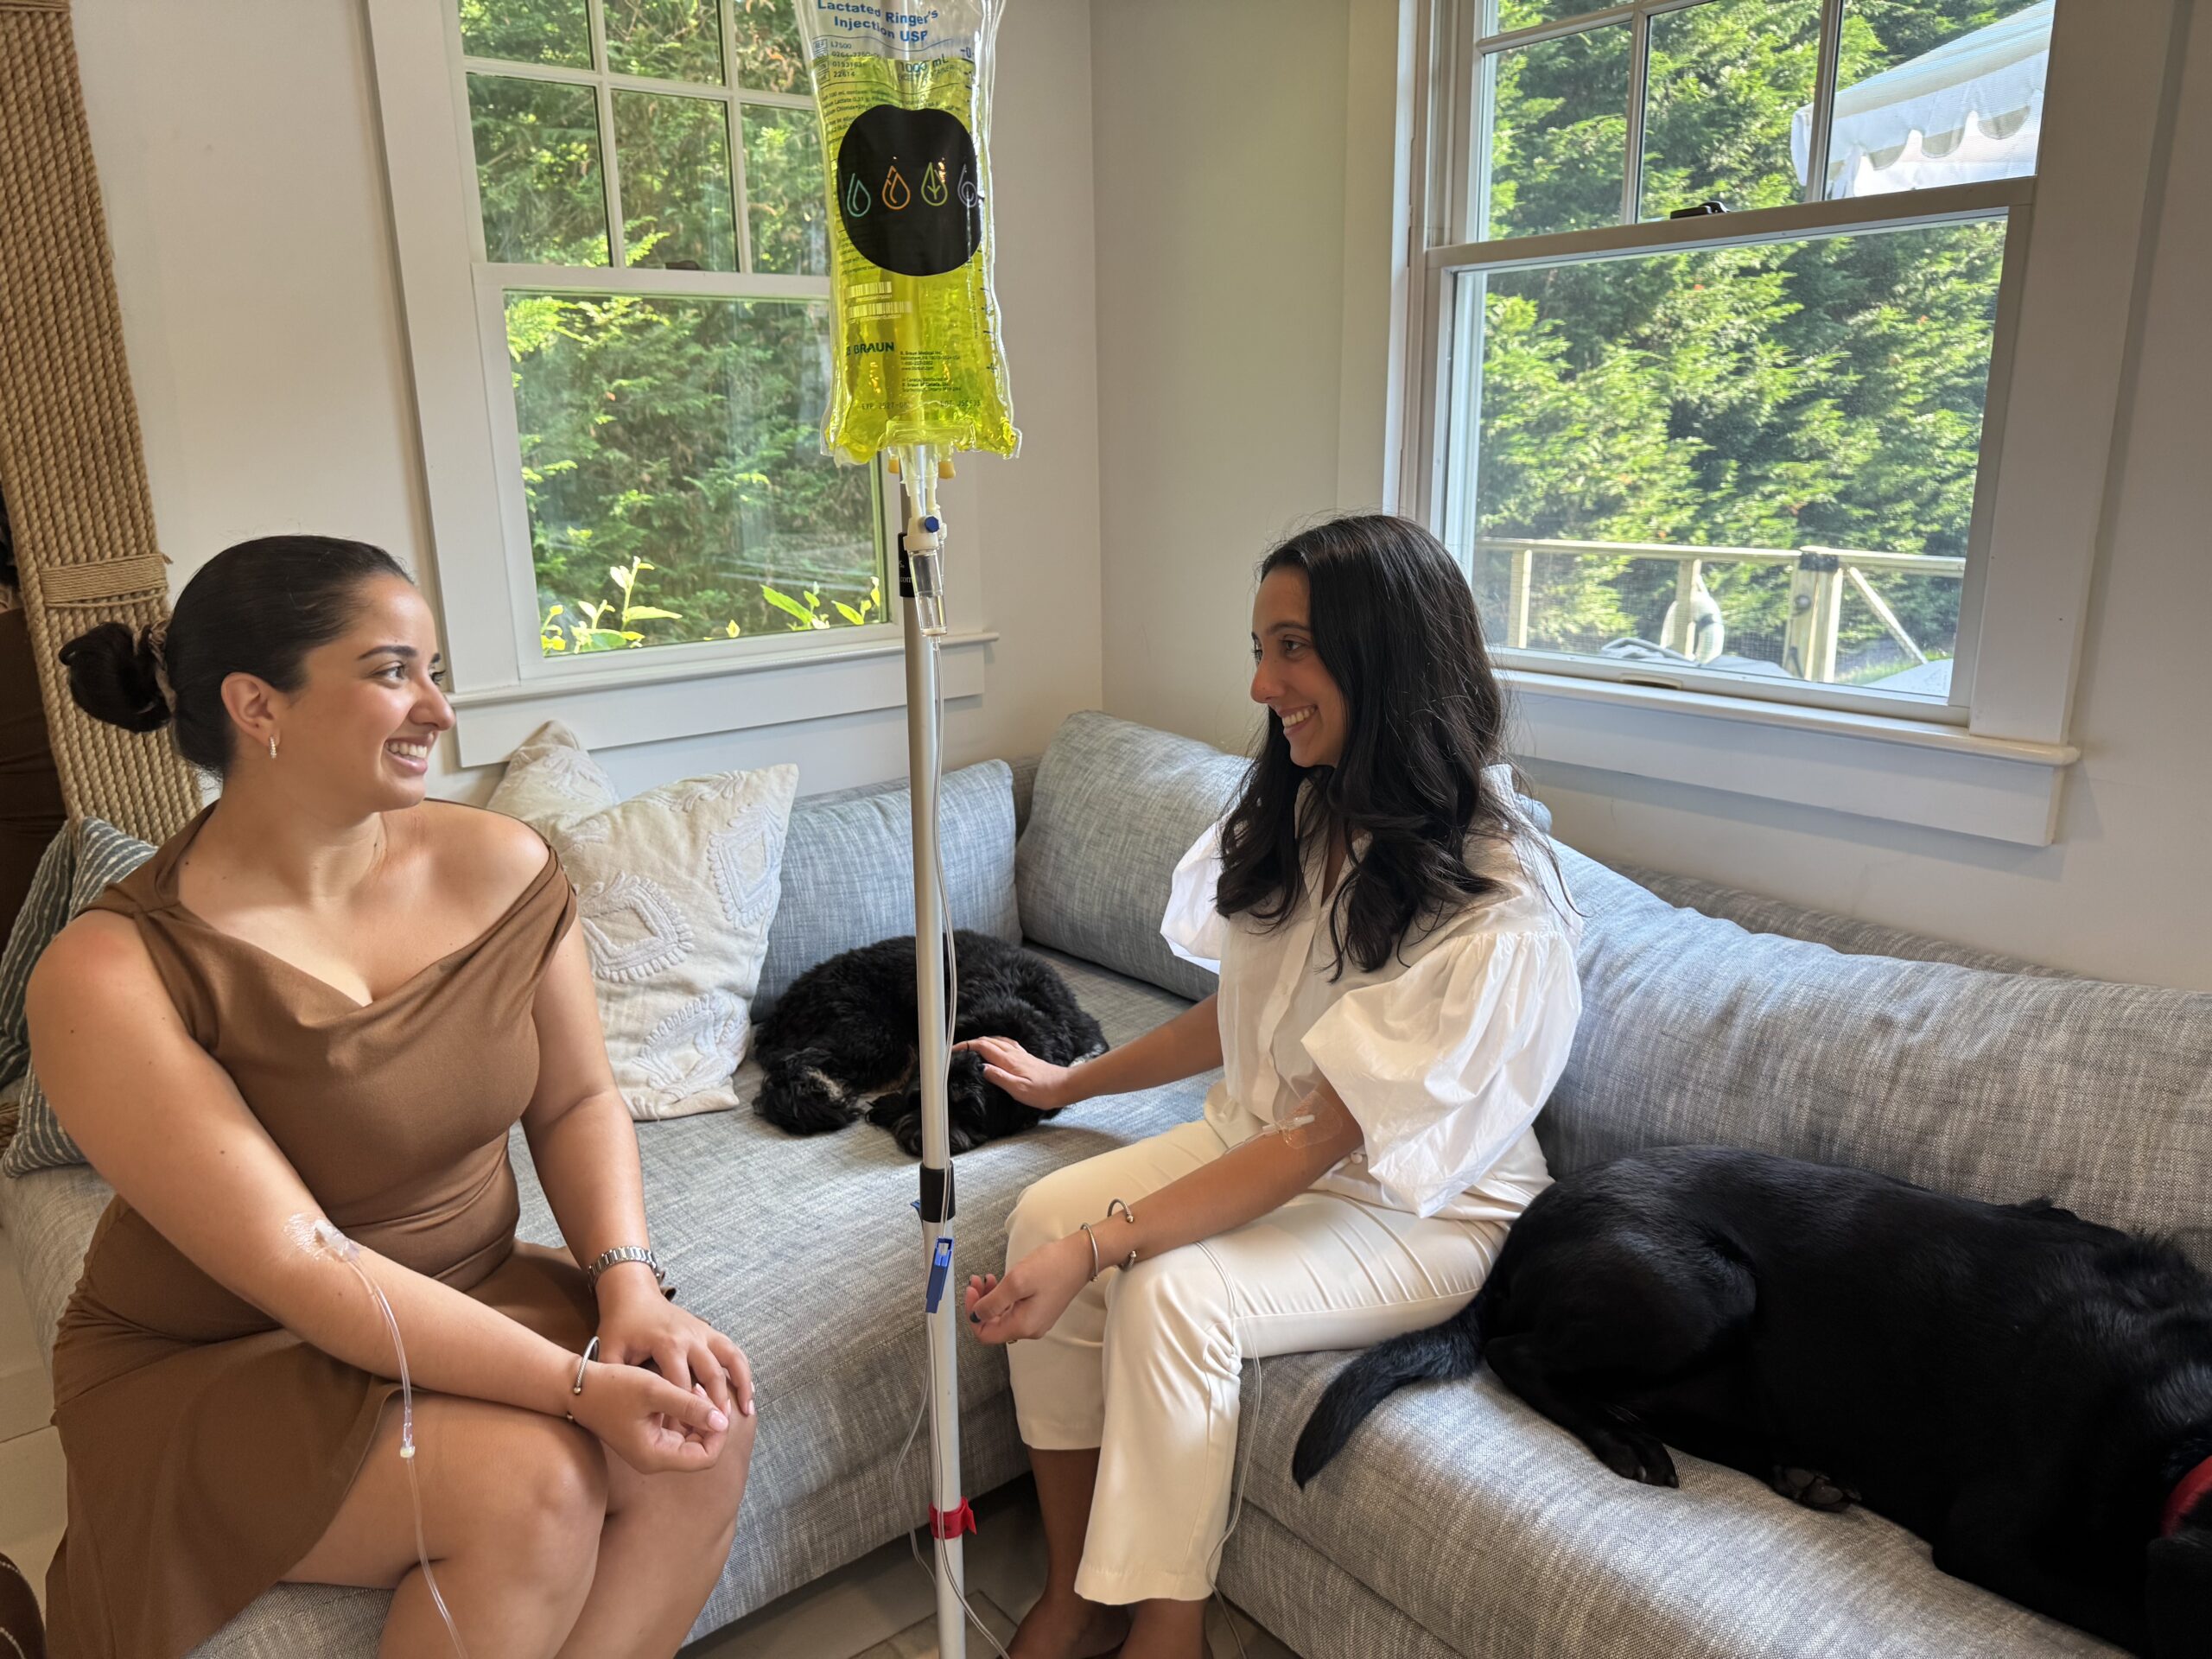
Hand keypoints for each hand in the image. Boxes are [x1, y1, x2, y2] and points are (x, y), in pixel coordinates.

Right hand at [566, 1357, 732, 1474]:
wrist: (579, 1387)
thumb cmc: (614, 1387)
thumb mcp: (656, 1391)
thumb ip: (690, 1406)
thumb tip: (723, 1421)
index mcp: (656, 1456)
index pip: (706, 1457)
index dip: (719, 1433)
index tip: (717, 1404)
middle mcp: (654, 1460)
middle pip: (701, 1450)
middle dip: (710, 1423)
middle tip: (705, 1392)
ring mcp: (650, 1450)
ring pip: (691, 1441)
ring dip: (699, 1417)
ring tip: (694, 1387)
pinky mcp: (647, 1439)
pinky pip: (678, 1433)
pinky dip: (687, 1415)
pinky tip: (684, 1391)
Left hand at [595, 1270, 755, 1423]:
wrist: (634, 1294)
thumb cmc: (620, 1326)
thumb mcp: (610, 1350)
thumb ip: (613, 1378)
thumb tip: (614, 1409)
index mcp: (667, 1344)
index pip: (680, 1384)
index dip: (683, 1411)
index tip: (686, 1436)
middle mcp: (690, 1337)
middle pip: (711, 1374)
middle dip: (717, 1402)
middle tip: (720, 1430)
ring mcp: (703, 1332)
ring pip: (731, 1359)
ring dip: (741, 1385)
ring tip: (747, 1412)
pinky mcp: (709, 1331)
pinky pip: (733, 1351)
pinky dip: (743, 1371)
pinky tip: (748, 1393)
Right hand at [953, 1035, 1082, 1111]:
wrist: (1065, 1086)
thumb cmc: (1043, 1091)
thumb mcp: (1018, 1090)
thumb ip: (999, 1078)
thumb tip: (981, 1068)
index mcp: (1009, 1061)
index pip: (984, 1047)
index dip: (967, 1046)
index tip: (954, 1050)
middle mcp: (1014, 1054)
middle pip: (989, 1041)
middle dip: (972, 1042)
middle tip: (959, 1049)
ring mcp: (1021, 1054)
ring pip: (998, 1041)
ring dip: (984, 1041)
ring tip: (973, 1046)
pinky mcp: (1027, 1057)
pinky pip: (1008, 1044)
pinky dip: (997, 1042)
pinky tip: (998, 1047)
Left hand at [963, 1231, 1093, 1343]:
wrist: (1081, 1257)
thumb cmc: (1054, 1267)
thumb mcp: (1017, 1282)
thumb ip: (993, 1302)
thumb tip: (976, 1315)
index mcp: (1023, 1326)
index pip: (985, 1333)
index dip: (972, 1315)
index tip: (970, 1292)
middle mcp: (1030, 1328)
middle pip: (993, 1325)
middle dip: (980, 1303)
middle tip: (976, 1282)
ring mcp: (1036, 1320)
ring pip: (1002, 1316)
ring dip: (991, 1298)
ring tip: (987, 1278)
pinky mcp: (1040, 1309)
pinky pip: (1014, 1309)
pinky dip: (1003, 1297)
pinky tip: (1002, 1282)